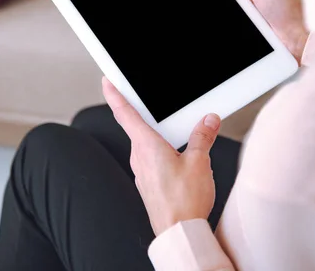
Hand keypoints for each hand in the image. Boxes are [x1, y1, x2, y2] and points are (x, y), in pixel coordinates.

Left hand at [102, 77, 220, 235]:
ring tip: (175, 132)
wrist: (179, 234)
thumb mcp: (199, 161)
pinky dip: (160, 151)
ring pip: (145, 143)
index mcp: (146, 145)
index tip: (107, 81)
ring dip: (155, 134)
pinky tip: (176, 156)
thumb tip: (208, 121)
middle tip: (148, 100)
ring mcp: (142, 171)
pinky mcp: (148, 183)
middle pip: (136, 126)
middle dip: (143, 113)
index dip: (114, 94)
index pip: (124, 113)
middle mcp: (139, 156)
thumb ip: (202, 137)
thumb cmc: (183, 202)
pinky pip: (151, 159)